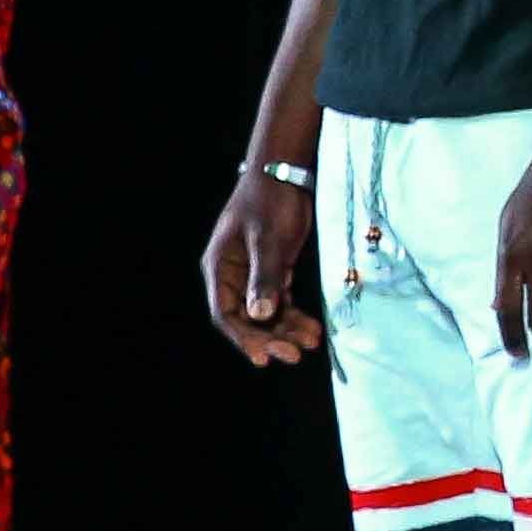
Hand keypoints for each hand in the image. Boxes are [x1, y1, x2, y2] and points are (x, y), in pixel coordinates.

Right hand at [201, 173, 322, 365]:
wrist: (286, 173)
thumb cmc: (270, 201)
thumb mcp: (267, 238)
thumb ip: (264, 276)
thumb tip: (259, 314)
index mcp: (220, 267)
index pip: (225, 313)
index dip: (243, 338)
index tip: (263, 357)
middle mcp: (233, 275)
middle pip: (247, 318)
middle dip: (270, 337)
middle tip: (294, 354)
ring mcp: (253, 274)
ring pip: (266, 313)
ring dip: (285, 330)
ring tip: (310, 342)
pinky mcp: (273, 270)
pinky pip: (281, 301)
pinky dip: (294, 315)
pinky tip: (312, 329)